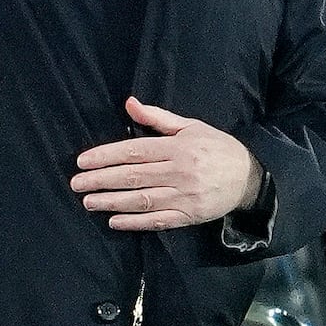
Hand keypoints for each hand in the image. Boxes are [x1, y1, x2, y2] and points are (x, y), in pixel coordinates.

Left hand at [70, 97, 261, 230]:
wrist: (249, 176)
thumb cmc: (215, 147)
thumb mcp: (190, 125)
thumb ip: (157, 118)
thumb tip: (129, 103)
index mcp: (177, 147)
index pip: (134, 151)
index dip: (106, 156)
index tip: (83, 162)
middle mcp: (179, 171)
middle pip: (133, 176)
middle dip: (101, 180)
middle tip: (76, 184)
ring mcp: (184, 195)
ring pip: (142, 200)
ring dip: (112, 202)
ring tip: (89, 202)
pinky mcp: (189, 216)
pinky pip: (158, 220)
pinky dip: (135, 222)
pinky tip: (114, 221)